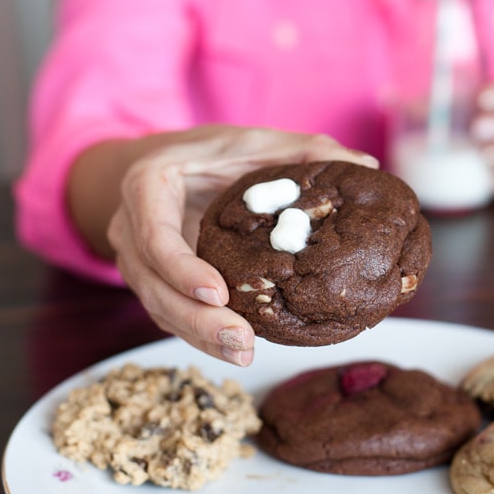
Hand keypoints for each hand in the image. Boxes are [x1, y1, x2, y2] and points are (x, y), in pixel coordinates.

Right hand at [106, 126, 377, 365]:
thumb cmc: (211, 153)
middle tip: (243, 342)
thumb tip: (363, 163)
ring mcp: (136, 259)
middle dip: (195, 319)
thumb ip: (302, 149)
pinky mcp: (152, 282)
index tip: (218, 292)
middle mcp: (129, 226)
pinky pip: (170, 314)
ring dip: (199, 336)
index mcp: (148, 185)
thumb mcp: (252, 140)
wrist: (166, 164)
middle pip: (152, 284)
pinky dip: (199, 334)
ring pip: (158, 307)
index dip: (180, 268)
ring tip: (245, 353)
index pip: (154, 234)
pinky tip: (236, 346)